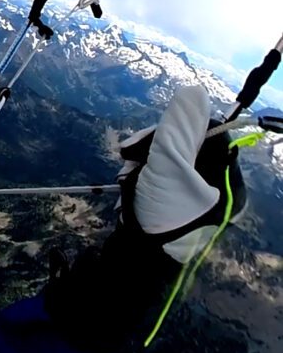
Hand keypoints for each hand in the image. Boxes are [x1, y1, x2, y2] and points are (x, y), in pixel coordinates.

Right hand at [44, 85, 245, 352]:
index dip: (173, 129)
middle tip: (125, 156)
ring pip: (167, 159)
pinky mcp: (174, 206)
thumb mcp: (168, 164)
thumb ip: (178, 126)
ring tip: (125, 179)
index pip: (207, 133)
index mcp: (227, 179)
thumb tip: (192, 90)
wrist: (136, 261)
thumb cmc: (160, 214)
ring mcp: (194, 199)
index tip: (141, 141)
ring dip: (140, 163)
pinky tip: (128, 189)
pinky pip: (159, 178)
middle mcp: (216, 188)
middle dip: (150, 148)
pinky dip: (140, 178)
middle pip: (184, 144)